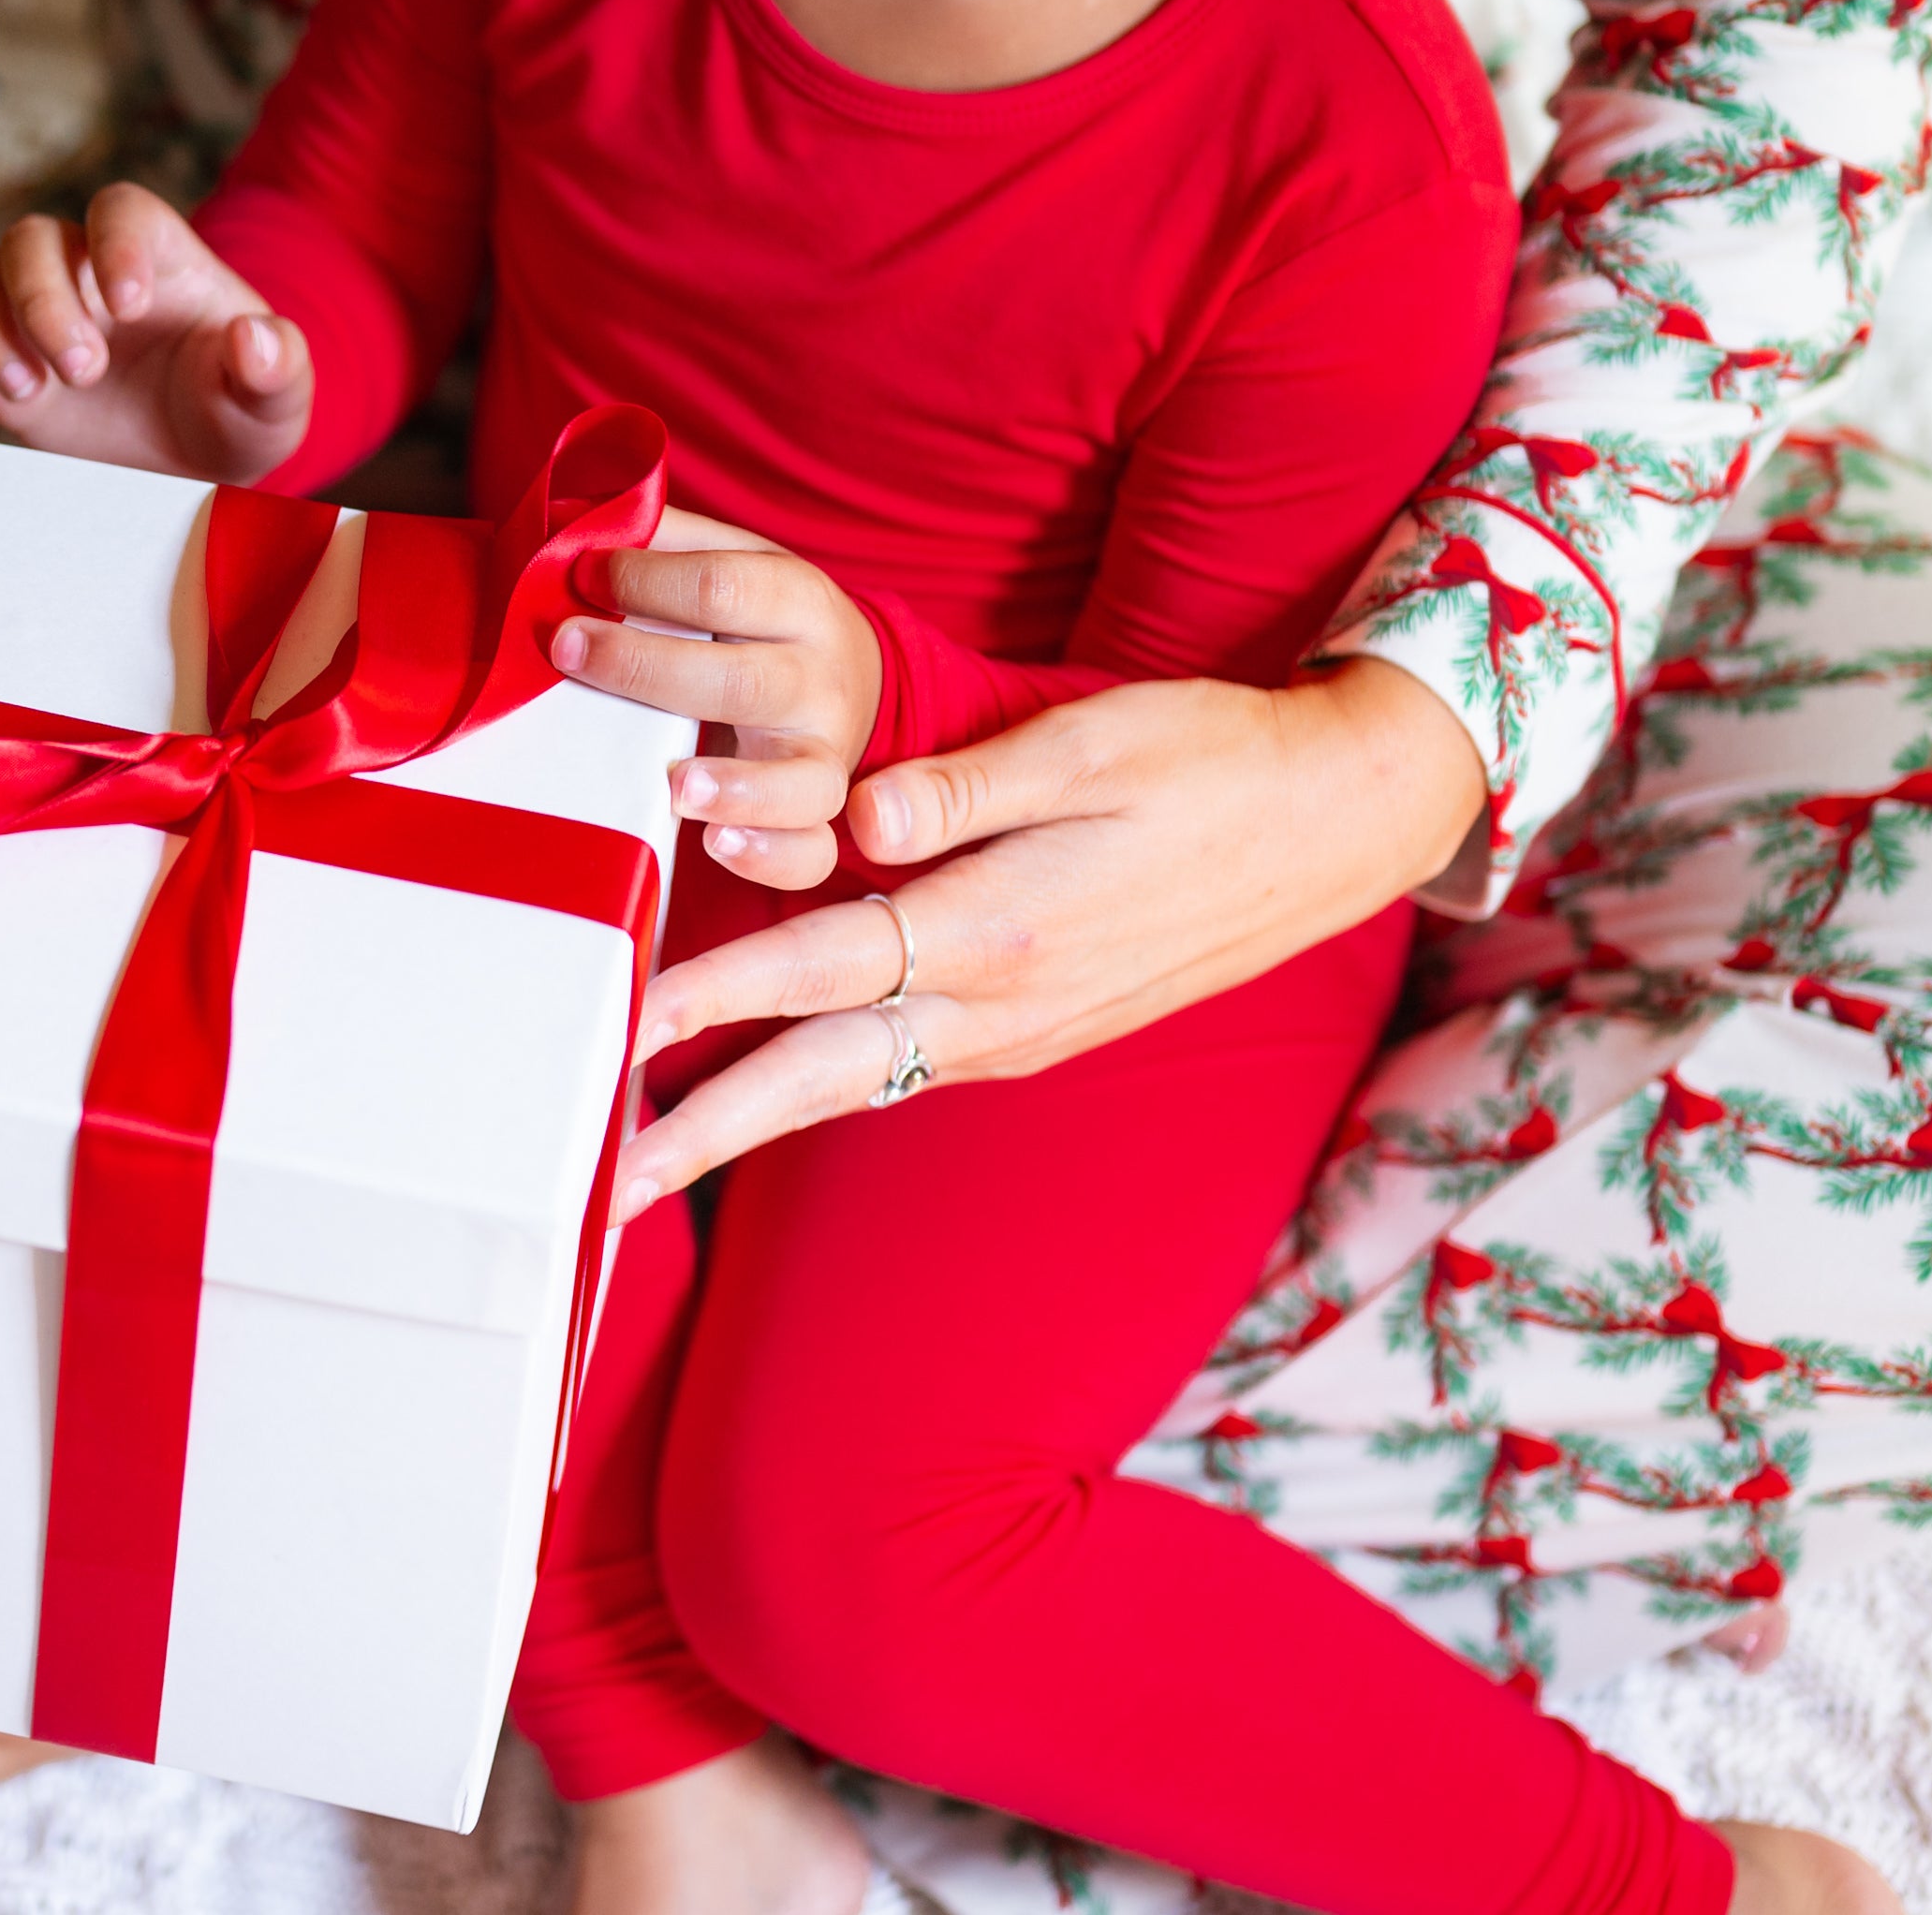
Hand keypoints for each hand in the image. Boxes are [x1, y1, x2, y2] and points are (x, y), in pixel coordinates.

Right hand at [0, 183, 311, 481]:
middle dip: (43, 302)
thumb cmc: (238, 414)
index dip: (114, 244)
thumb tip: (255, 338)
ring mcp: (33, 313)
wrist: (195, 466)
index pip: (122, 210)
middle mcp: (86, 272)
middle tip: (84, 371)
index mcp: (160, 261)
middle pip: (30, 238)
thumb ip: (278, 368)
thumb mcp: (275, 402)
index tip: (129, 307)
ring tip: (30, 392)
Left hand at [551, 507, 883, 894]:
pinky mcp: (816, 817)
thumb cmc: (762, 620)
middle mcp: (820, 682)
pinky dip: (768, 856)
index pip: (723, 585)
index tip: (580, 576)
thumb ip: (667, 543)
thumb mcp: (735, 561)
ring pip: (800, 781)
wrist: (854, 678)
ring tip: (676, 783)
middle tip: (567, 649)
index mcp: (800, 602)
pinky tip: (715, 844)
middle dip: (645, 667)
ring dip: (737, 786)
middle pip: (740, 681)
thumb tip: (578, 526)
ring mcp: (824, 757)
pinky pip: (809, 854)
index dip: (643, 578)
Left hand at [607, 658, 1485, 1219]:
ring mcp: (1021, 1029)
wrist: (1328, 823)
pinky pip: (906, 1066)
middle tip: (603, 1186)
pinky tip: (774, 1088)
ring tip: (656, 1156)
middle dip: (706, 1132)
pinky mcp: (1036, 1028)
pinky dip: (826, 1086)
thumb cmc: (1207, 760)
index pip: (824, 968)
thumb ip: (966, 789)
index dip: (717, 999)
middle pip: (822, 1075)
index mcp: (1005, 927)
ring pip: (858, 1082)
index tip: (623, 1030)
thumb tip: (857, 815)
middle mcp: (1003, 1003)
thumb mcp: (1092, 745)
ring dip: (754, 1121)